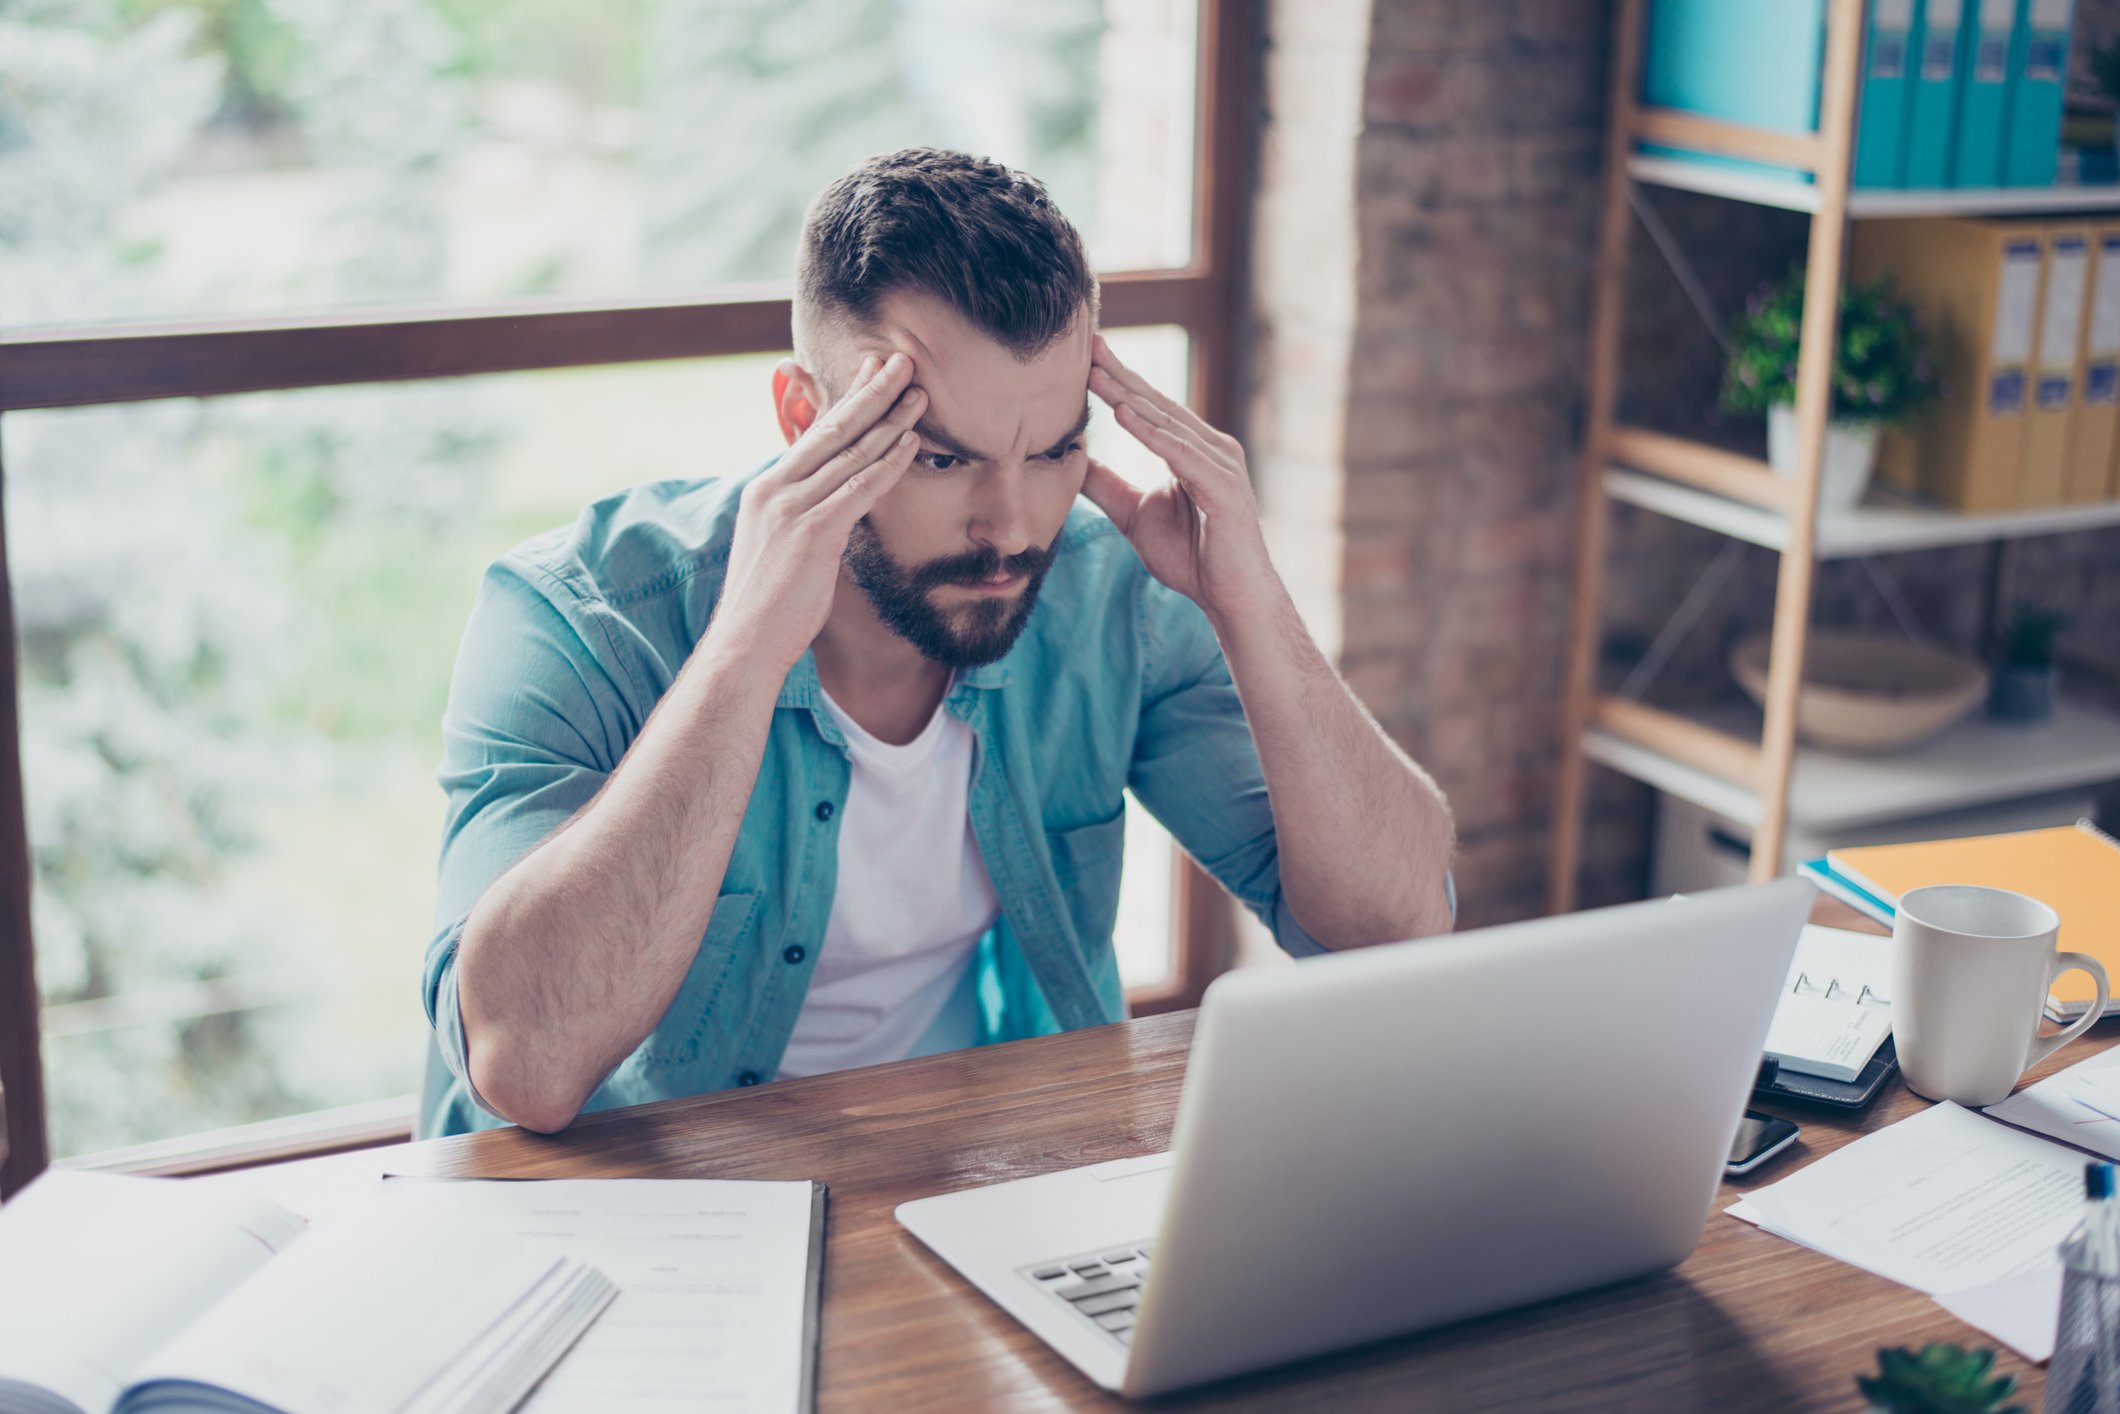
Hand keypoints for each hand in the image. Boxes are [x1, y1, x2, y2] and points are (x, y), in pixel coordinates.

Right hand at [716, 353, 925, 670]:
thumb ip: (803, 519)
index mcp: (766, 488)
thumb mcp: (780, 549)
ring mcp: (792, 508)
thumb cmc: (767, 606)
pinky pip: (859, 488)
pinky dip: (888, 463)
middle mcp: (775, 489)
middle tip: (900, 360)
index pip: (813, 433)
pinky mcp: (812, 532)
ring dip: (889, 420)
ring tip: (918, 393)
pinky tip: (912, 444)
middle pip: (832, 429)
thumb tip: (834, 509)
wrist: (744, 644)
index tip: (870, 372)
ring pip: (850, 453)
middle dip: (870, 392)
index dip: (845, 399)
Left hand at [1081, 335, 1274, 624]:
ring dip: (1129, 397)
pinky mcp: (1223, 487)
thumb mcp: (1135, 515)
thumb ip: (1107, 487)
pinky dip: (1151, 435)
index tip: (1086, 355)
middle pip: (1157, 404)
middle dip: (1121, 374)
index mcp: (1192, 450)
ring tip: (1094, 374)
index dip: (1118, 380)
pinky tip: (1123, 415)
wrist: (1231, 598)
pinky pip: (1180, 454)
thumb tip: (1073, 464)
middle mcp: (1210, 448)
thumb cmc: (1192, 558)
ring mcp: (1221, 464)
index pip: (1150, 407)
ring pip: (1167, 423)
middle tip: (1088, 344)